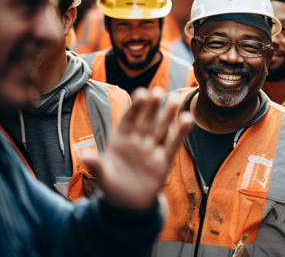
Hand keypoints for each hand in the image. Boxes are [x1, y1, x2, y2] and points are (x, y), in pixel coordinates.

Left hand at [82, 87, 192, 210]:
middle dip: (152, 106)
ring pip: (161, 128)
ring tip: (175, 99)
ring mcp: (152, 149)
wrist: (129, 206)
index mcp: (120, 140)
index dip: (135, 107)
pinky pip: (172, 144)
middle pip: (146, 120)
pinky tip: (187, 120)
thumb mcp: (103, 178)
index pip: (128, 120)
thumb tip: (85, 155)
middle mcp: (137, 141)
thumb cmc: (113, 189)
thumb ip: (97, 165)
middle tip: (159, 91)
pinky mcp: (164, 160)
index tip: (141, 93)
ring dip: (167, 114)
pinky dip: (180, 132)